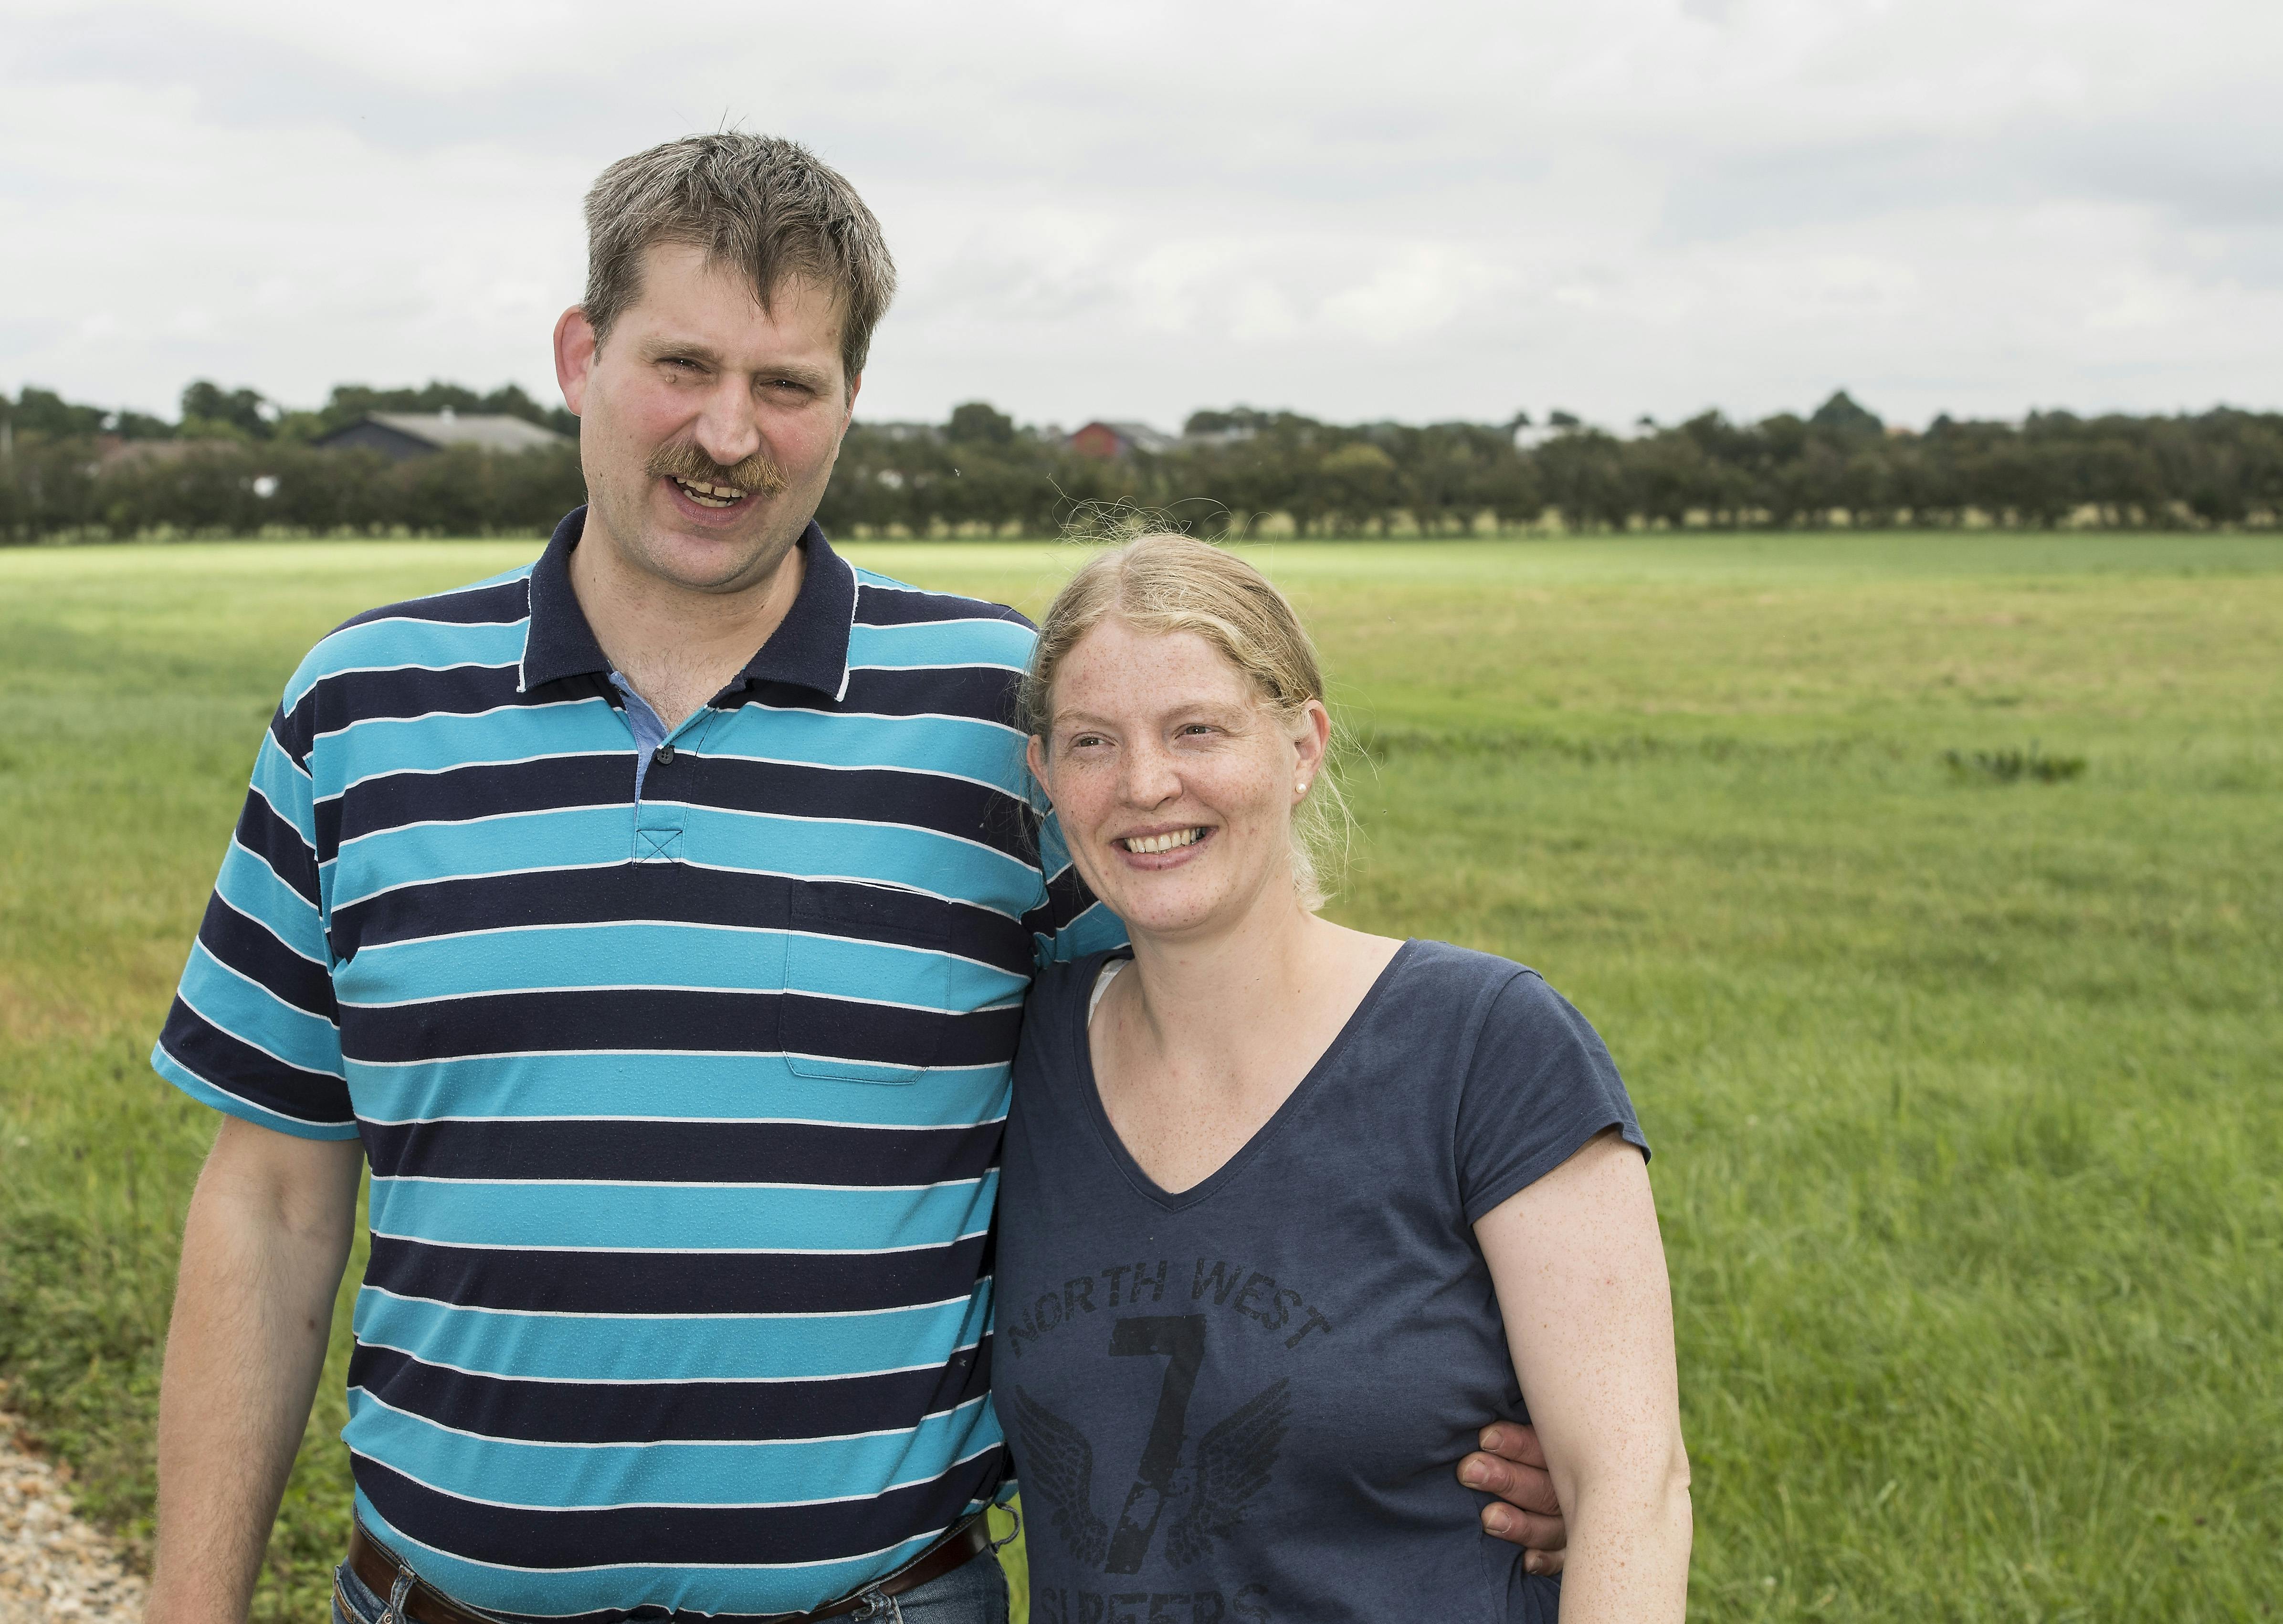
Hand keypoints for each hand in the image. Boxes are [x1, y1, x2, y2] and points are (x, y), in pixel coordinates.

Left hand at [1459, 1422, 1566, 1574]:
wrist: (1576, 1487)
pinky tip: (1527, 1561)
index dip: (1515, 1443)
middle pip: (1544, 1487)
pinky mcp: (1568, 1551)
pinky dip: (1546, 1561)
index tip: (1485, 1438)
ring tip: (1489, 1518)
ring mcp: (1572, 1522)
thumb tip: (1482, 1415)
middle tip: (1471, 1470)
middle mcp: (1571, 1489)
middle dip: (1506, 1479)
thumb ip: (1511, 1429)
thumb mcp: (1533, 1433)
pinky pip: (1562, 1560)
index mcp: (1562, 1453)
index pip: (1542, 1446)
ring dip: (1521, 1524)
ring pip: (1551, 1526)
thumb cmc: (1529, 1452)